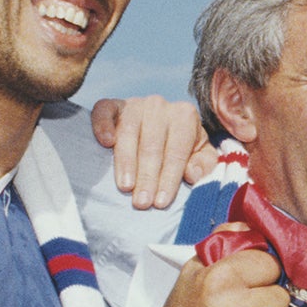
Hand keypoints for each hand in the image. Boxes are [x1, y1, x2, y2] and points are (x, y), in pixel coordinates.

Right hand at [91, 96, 218, 209]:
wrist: (162, 124)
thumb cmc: (181, 145)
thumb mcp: (200, 153)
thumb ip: (203, 163)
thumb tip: (192, 174)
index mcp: (184, 116)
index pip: (176, 152)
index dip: (169, 178)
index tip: (161, 202)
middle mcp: (159, 106)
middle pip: (152, 146)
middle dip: (147, 177)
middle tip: (142, 202)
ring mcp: (134, 104)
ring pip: (128, 133)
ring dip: (126, 162)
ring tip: (126, 186)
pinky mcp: (113, 105)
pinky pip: (104, 110)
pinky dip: (103, 125)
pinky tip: (105, 142)